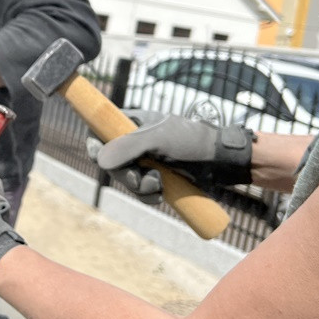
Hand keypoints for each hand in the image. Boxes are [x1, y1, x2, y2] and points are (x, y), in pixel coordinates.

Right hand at [90, 110, 253, 203]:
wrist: (223, 162)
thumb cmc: (192, 143)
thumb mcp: (158, 140)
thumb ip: (127, 147)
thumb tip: (99, 161)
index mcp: (133, 123)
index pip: (100, 130)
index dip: (95, 145)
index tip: (100, 158)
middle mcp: (135, 141)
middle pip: (110, 161)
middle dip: (124, 175)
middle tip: (141, 178)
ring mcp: (146, 161)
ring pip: (125, 179)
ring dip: (138, 187)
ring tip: (159, 186)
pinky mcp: (156, 178)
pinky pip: (139, 191)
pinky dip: (147, 196)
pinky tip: (162, 195)